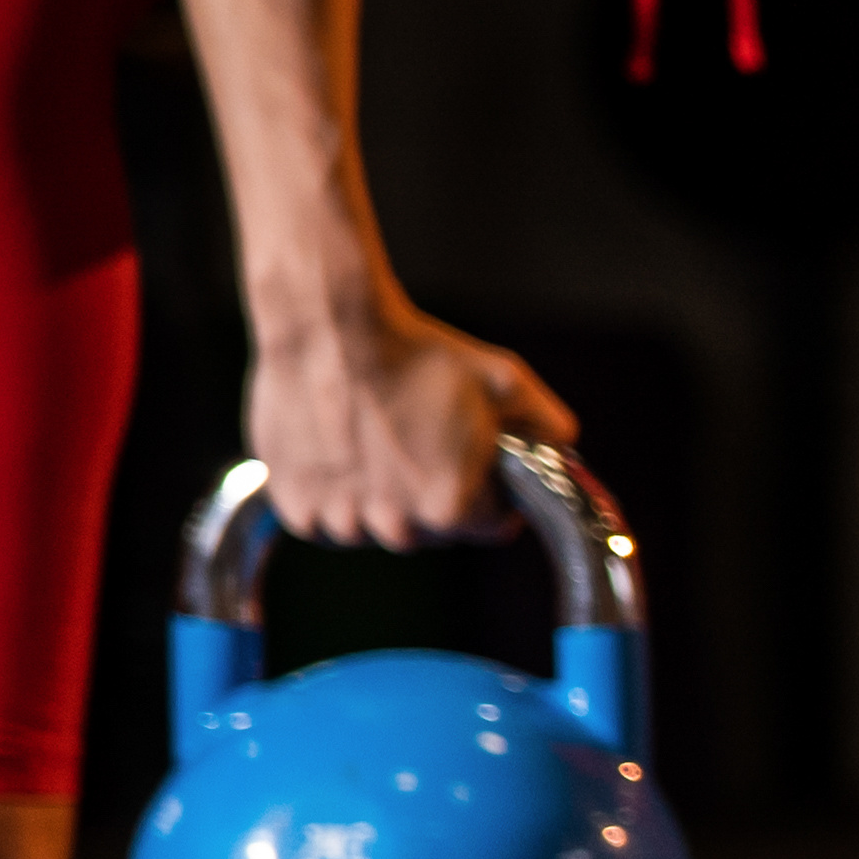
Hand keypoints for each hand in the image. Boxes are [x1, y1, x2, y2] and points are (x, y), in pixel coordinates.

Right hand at [250, 289, 574, 547]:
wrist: (330, 325)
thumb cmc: (417, 352)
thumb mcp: (505, 381)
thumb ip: (547, 425)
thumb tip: (564, 449)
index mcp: (451, 509)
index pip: (488, 526)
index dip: (490, 495)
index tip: (478, 469)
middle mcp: (396, 525)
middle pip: (429, 532)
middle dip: (433, 498)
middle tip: (420, 450)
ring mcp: (341, 518)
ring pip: (371, 530)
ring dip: (377, 503)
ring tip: (375, 449)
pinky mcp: (293, 503)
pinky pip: (318, 523)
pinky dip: (326, 500)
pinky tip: (337, 459)